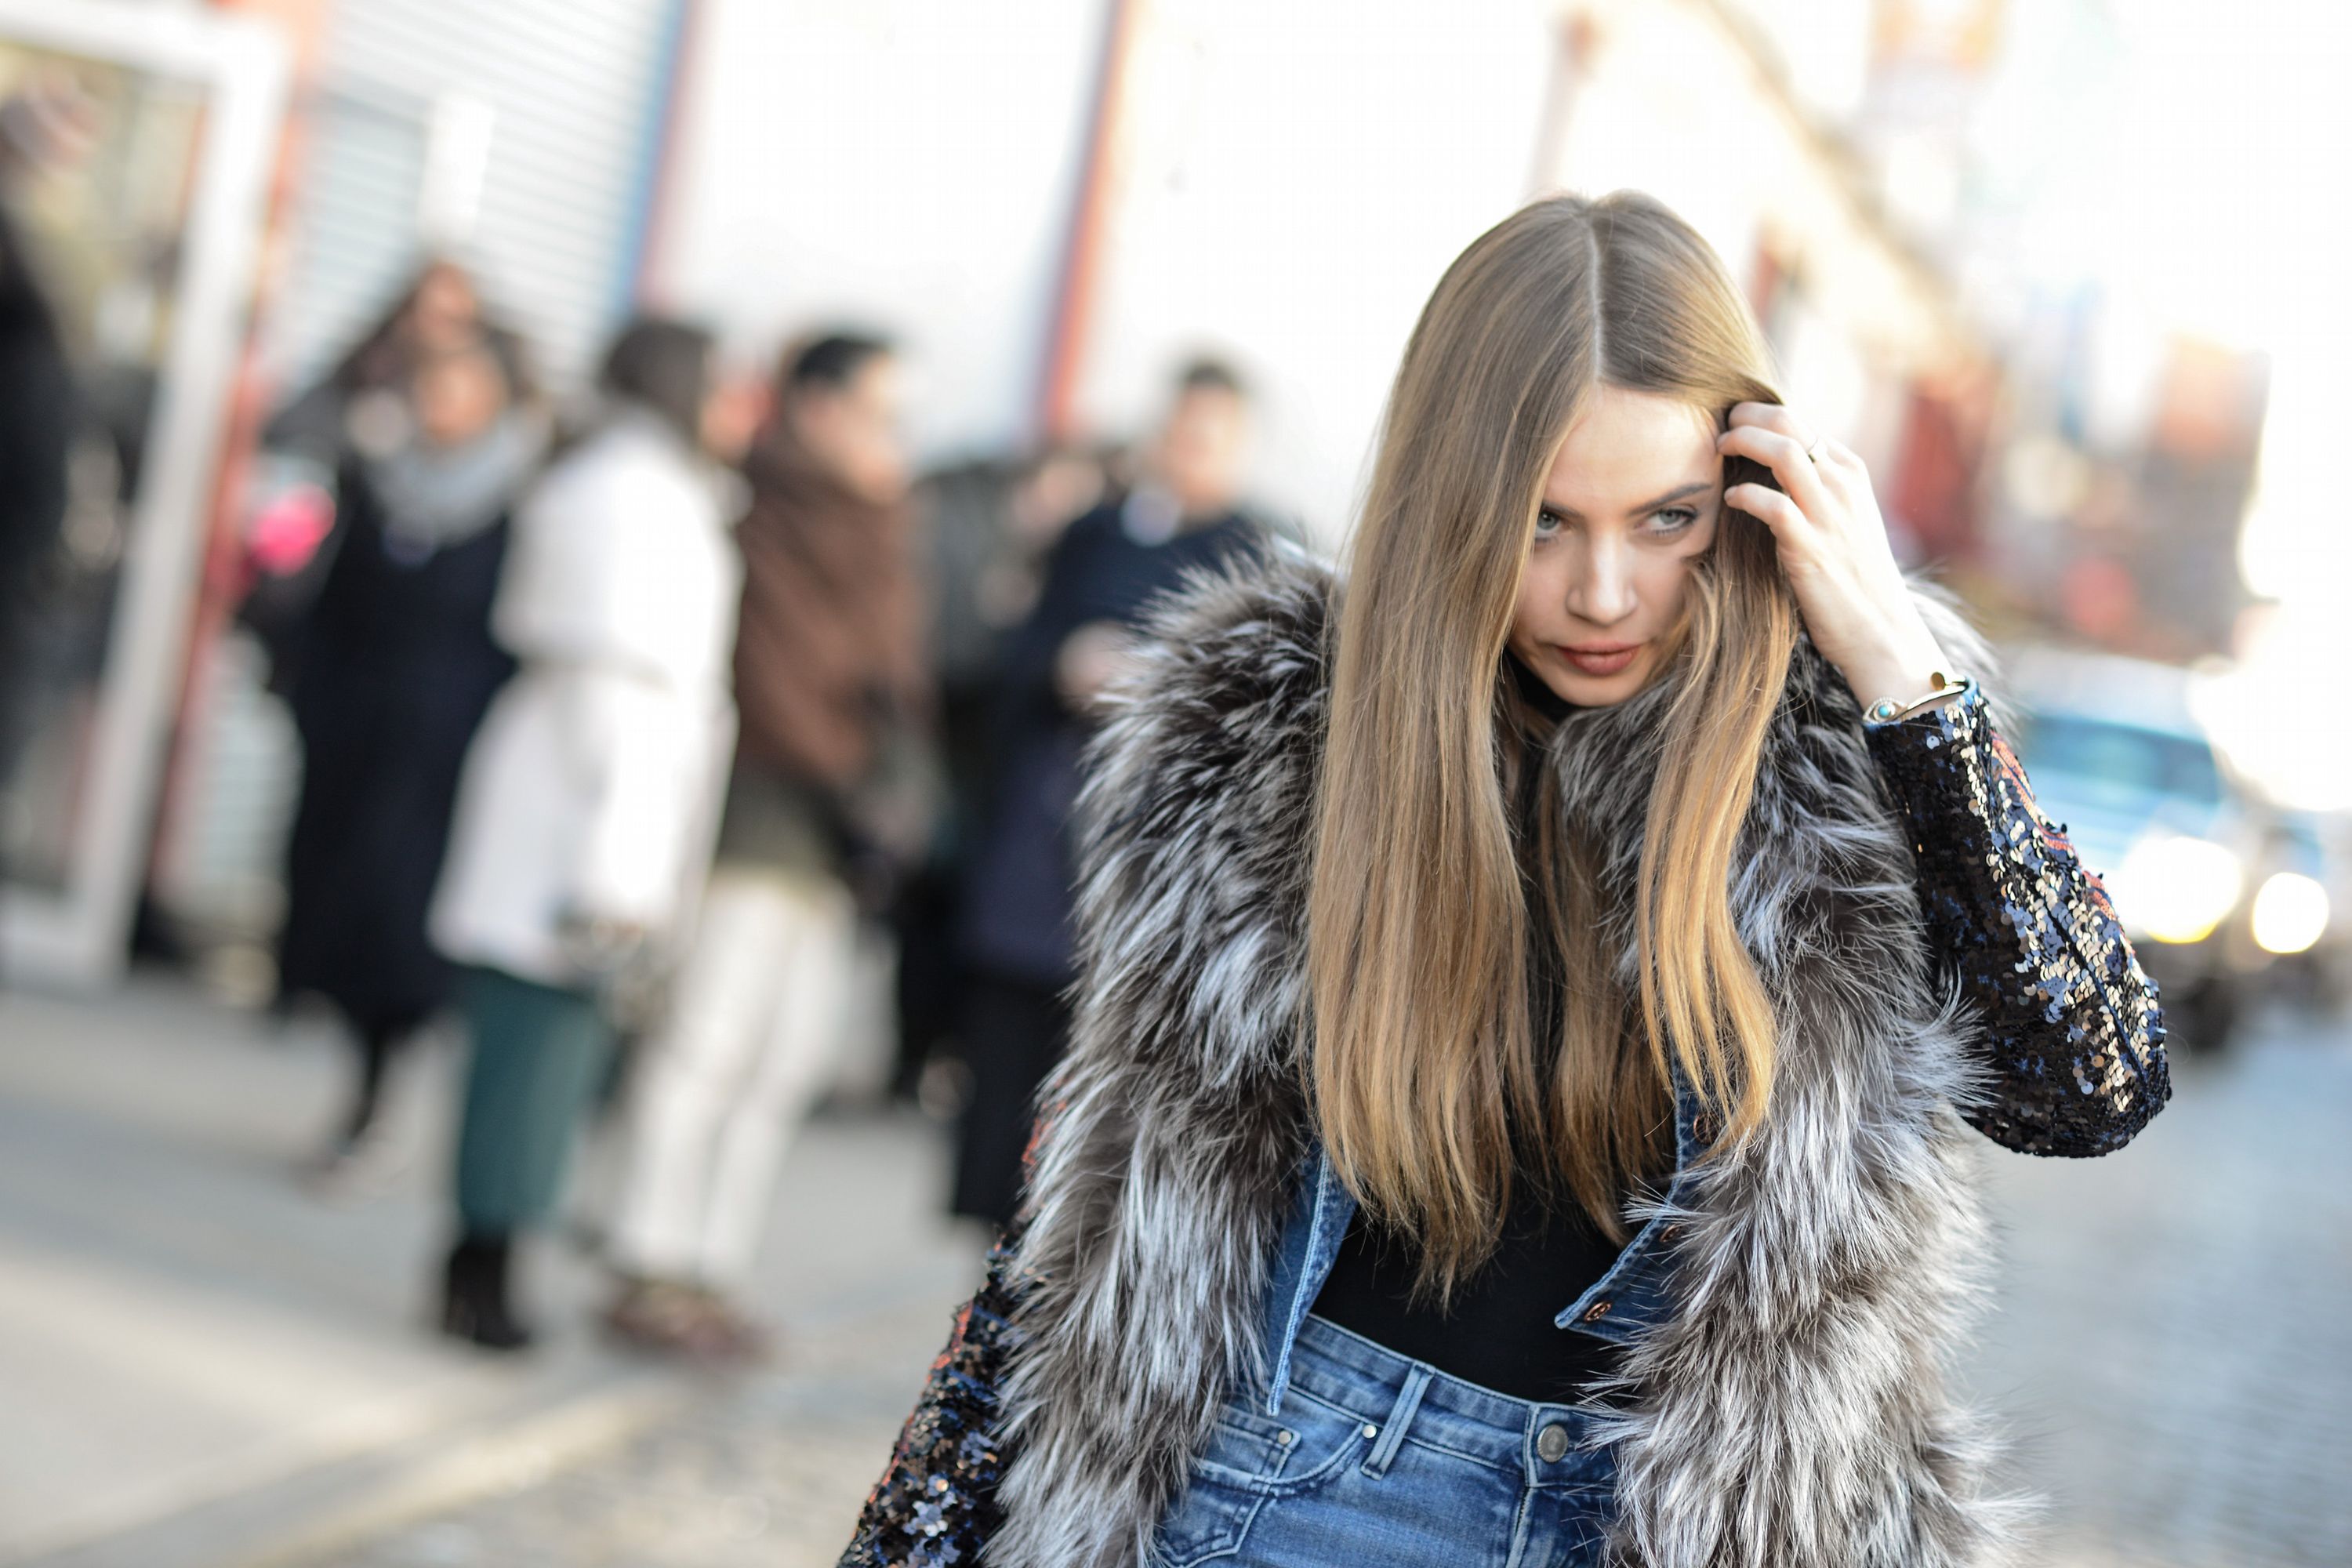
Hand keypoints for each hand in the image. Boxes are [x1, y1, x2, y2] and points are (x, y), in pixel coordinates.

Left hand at [1716, 403, 1950, 712]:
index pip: (1801, 421)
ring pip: (1784, 453)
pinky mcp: (1812, 549)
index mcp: (1851, 472)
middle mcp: (1843, 485)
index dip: (1759, 416)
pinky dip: (1746, 495)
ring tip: (1718, 452)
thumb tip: (1770, 466)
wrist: (1882, 630)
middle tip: (1719, 427)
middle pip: (1790, 424)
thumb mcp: (1843, 519)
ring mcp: (1830, 515)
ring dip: (1743, 444)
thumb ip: (1816, 488)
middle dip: (1746, 417)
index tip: (1732, 422)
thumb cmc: (1853, 577)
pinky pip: (1774, 506)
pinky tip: (1731, 500)